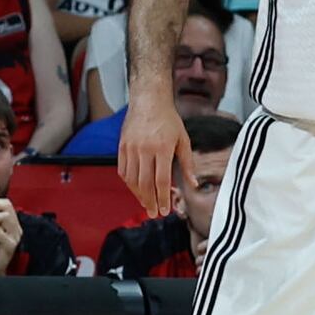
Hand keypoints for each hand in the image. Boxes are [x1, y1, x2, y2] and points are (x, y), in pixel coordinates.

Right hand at [117, 87, 191, 211]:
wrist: (148, 101)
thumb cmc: (169, 120)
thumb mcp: (183, 140)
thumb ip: (187, 164)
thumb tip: (193, 184)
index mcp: (163, 148)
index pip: (162, 180)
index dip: (163, 198)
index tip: (165, 211)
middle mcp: (145, 149)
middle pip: (145, 184)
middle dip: (150, 201)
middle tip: (154, 213)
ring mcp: (131, 148)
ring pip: (132, 179)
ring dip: (138, 195)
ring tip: (146, 203)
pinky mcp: (121, 147)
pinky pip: (123, 170)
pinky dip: (129, 183)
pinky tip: (135, 189)